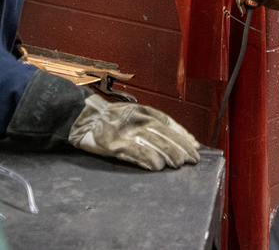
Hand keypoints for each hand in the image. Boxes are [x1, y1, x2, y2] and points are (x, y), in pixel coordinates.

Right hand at [68, 95, 200, 170]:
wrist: (83, 118)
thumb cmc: (111, 118)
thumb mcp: (134, 114)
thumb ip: (154, 124)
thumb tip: (180, 138)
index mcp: (143, 111)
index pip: (169, 123)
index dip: (183, 136)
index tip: (194, 147)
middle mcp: (137, 120)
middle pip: (164, 134)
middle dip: (180, 148)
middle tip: (191, 160)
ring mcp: (126, 132)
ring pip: (153, 143)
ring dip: (168, 154)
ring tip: (178, 164)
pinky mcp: (115, 145)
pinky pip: (135, 152)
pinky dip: (148, 159)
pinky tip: (157, 166)